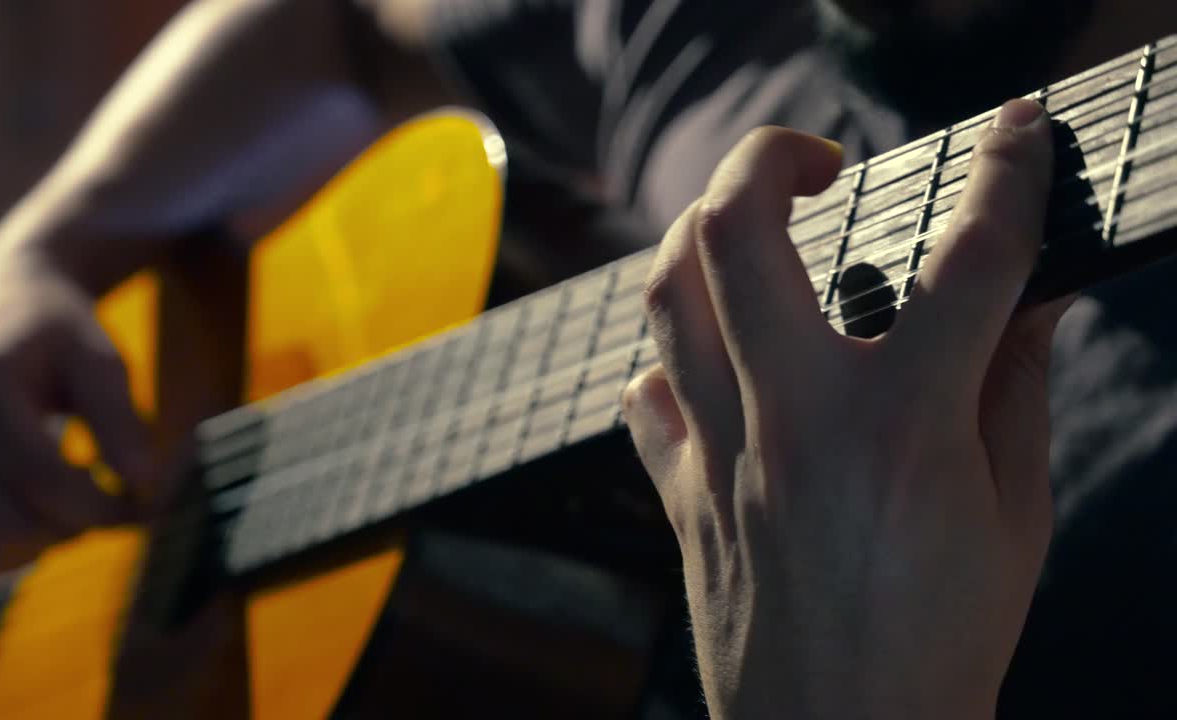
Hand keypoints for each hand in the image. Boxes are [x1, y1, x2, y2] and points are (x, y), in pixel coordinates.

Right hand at [0, 244, 153, 608]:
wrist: (1, 299)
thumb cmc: (58, 331)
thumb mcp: (99, 354)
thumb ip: (121, 417)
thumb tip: (146, 484)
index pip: (41, 482)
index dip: (103, 508)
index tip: (145, 502)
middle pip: (1, 527)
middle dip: (70, 531)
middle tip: (108, 506)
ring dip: (22, 559)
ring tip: (59, 520)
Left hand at [622, 99, 1066, 718]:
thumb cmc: (941, 645)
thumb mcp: (1014, 517)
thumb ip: (1016, 390)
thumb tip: (1031, 300)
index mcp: (903, 430)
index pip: (968, 262)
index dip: (1007, 177)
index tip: (1020, 134)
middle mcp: (796, 424)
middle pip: (739, 233)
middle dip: (772, 157)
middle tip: (816, 162)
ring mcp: (720, 456)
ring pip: (668, 294)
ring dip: (703, 232)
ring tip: (753, 232)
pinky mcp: (678, 494)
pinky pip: (645, 393)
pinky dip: (675, 357)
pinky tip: (718, 363)